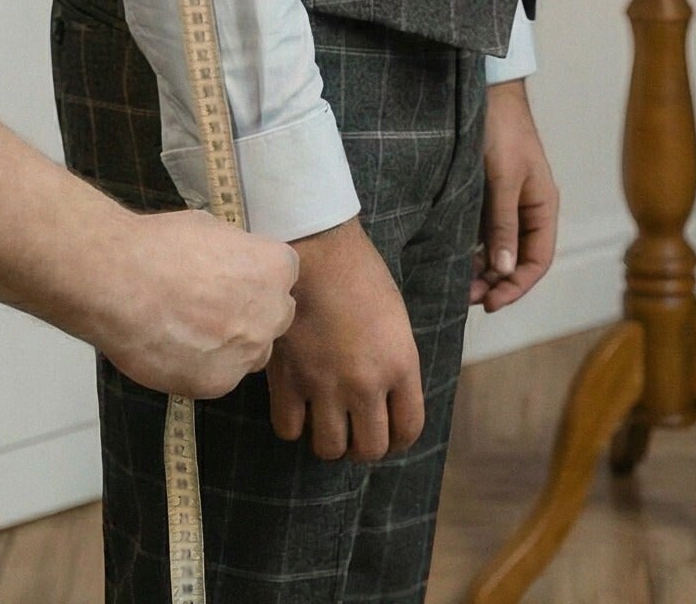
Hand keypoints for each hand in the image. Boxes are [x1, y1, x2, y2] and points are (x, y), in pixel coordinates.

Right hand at [97, 208, 300, 399]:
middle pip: (274, 316)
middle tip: (211, 302)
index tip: (233, 274)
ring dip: (232, 343)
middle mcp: (270, 314)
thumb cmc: (160, 245)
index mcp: (273, 268)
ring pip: (250, 352)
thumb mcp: (209, 229)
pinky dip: (202, 365)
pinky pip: (221, 375)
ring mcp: (246, 353)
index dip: (257, 274)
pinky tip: (173, 346)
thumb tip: (233, 263)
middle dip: (252, 310)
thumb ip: (235, 253)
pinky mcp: (217, 384)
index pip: (284, 274)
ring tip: (188, 328)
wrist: (118, 282)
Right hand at [265, 217, 421, 462]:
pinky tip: (294, 405)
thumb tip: (387, 397)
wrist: (312, 246)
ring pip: (329, 448)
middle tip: (352, 430)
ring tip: (322, 421)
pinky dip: (292, 424)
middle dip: (362, 446)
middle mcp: (366, 383)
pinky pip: (289, 429)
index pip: (408, 430)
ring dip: (328, 440)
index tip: (386, 436)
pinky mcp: (287, 378)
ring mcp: (324, 384)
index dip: (398, 441)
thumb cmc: (357, 271)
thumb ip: (395, 362)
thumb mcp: (394, 318)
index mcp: (400, 365)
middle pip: (369, 449)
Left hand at [473, 80, 557, 311]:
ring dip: (482, 269)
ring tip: (458, 284)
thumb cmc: (501, 131)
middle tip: (467, 298)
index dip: (518, 286)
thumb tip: (504, 270)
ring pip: (499, 248)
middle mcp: (528, 210)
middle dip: (497, 282)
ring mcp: (507, 203)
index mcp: (543, 208)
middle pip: (518, 259)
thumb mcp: (503, 179)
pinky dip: (473, 248)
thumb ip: (503, 224)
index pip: (538, 260)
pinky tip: (454, 258)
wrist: (487, 92)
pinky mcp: (487, 194)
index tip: (491, 303)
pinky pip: (484, 231)